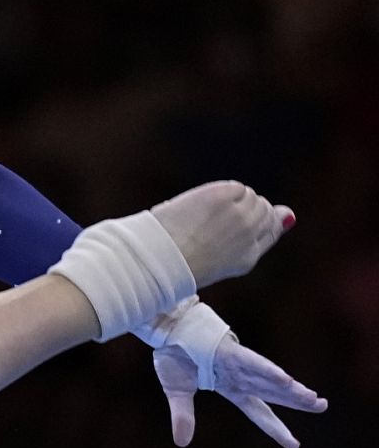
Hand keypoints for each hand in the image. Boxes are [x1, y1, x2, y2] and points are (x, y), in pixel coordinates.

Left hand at [151, 181, 294, 288]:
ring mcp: (241, 215)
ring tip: (206, 214)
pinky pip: (235, 187)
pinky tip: (203, 204)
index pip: (272, 230)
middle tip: (214, 218)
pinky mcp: (225, 197)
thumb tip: (289, 213)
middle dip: (244, 209)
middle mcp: (251, 235)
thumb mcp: (225, 259)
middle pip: (264, 209)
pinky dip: (220, 191)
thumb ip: (258, 239)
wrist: (158, 257)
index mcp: (247, 258)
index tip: (241, 219)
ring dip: (232, 199)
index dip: (260, 222)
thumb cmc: (181, 260)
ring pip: (251, 196)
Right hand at [153, 337, 326, 447]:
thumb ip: (183, 416)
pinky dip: (269, 371)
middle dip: (298, 401)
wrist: (162, 329)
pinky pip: (253, 362)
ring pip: (269, 380)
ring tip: (314, 399)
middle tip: (322, 405)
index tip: (294, 444)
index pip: (258, 412)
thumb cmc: (172, 355)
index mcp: (230, 387)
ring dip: (291, 390)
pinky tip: (287, 380)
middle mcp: (239, 376)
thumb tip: (182, 443)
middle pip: (273, 393)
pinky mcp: (229, 351)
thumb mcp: (176, 392)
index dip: (275, 428)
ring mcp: (236, 363)